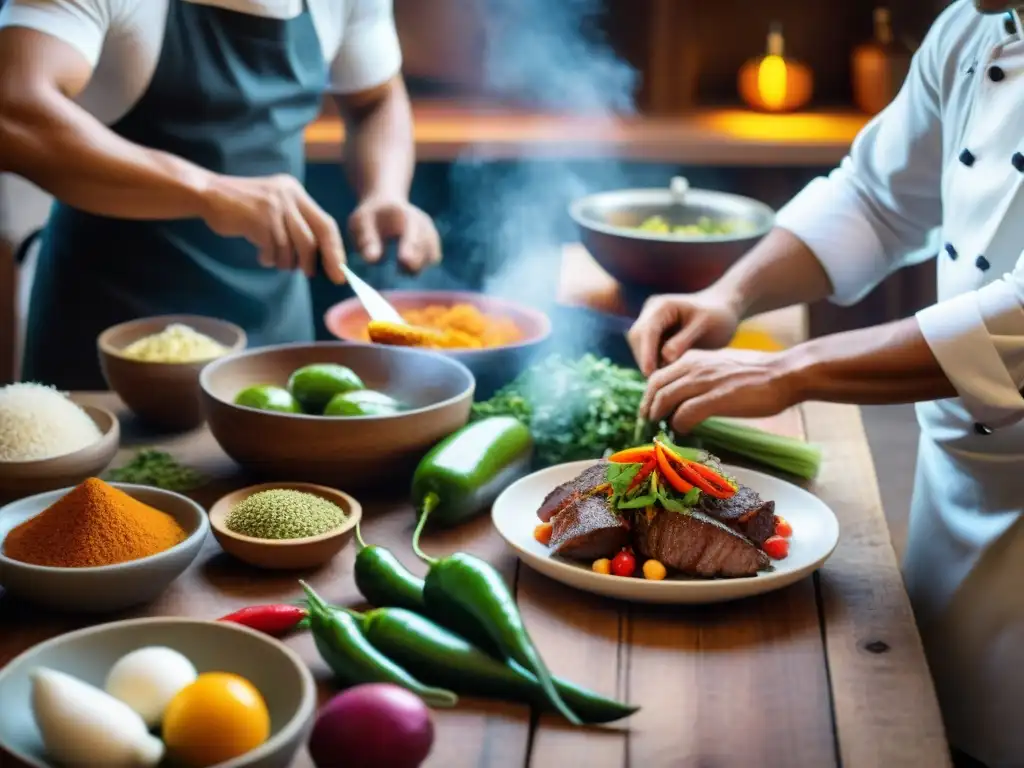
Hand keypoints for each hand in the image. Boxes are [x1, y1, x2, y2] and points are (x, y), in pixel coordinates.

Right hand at [201, 173, 345, 282]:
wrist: (209, 193)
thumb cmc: (244, 206)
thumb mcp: (276, 205)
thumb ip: (296, 224)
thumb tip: (320, 257)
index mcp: (297, 192)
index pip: (326, 223)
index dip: (335, 249)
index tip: (339, 270)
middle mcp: (289, 196)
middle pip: (315, 237)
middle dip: (319, 261)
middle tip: (313, 275)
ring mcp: (274, 207)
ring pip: (293, 247)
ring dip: (286, 262)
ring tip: (276, 261)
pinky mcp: (259, 219)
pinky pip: (273, 249)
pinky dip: (270, 259)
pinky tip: (262, 256)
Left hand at [348, 196, 440, 272]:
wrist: (385, 205)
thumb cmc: (370, 215)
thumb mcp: (361, 222)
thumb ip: (367, 239)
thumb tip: (372, 260)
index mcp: (404, 213)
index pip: (412, 230)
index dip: (410, 245)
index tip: (404, 261)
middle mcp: (422, 222)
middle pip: (426, 244)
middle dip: (415, 261)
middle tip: (399, 271)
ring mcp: (430, 232)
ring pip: (432, 255)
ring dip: (417, 267)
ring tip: (400, 268)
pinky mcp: (432, 242)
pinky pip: (432, 258)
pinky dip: (421, 267)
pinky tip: (406, 267)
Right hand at [627, 289, 742, 376]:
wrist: (723, 310)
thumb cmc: (718, 317)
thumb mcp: (705, 327)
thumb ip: (684, 341)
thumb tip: (665, 357)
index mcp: (663, 305)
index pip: (647, 330)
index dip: (646, 353)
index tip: (649, 374)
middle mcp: (651, 311)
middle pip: (637, 338)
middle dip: (646, 359)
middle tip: (661, 381)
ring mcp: (650, 321)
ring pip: (639, 345)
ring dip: (649, 362)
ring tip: (668, 377)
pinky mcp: (653, 332)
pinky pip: (647, 349)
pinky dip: (655, 361)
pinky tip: (669, 372)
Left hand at [640, 348, 802, 433]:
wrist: (785, 373)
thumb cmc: (758, 373)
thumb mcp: (720, 365)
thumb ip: (701, 375)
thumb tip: (687, 394)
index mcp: (694, 358)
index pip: (658, 375)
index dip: (649, 395)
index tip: (649, 409)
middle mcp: (695, 366)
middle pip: (656, 387)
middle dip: (647, 407)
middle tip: (647, 422)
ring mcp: (705, 382)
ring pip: (666, 399)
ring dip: (659, 416)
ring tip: (661, 428)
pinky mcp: (717, 398)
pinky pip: (686, 413)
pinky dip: (679, 424)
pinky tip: (683, 431)